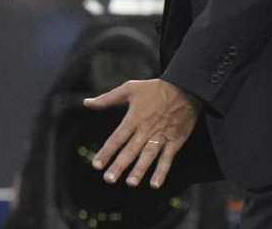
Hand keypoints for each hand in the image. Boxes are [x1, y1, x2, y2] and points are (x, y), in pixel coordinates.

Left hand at [84, 78, 198, 189]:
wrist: (185, 87)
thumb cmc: (155, 88)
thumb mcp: (129, 88)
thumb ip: (107, 98)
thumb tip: (86, 103)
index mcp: (134, 118)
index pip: (117, 138)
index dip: (107, 152)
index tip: (96, 165)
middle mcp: (147, 129)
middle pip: (131, 150)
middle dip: (119, 165)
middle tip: (109, 179)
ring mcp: (161, 136)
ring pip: (148, 155)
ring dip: (139, 170)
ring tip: (130, 183)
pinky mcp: (174, 141)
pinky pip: (167, 158)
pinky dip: (162, 171)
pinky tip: (155, 184)